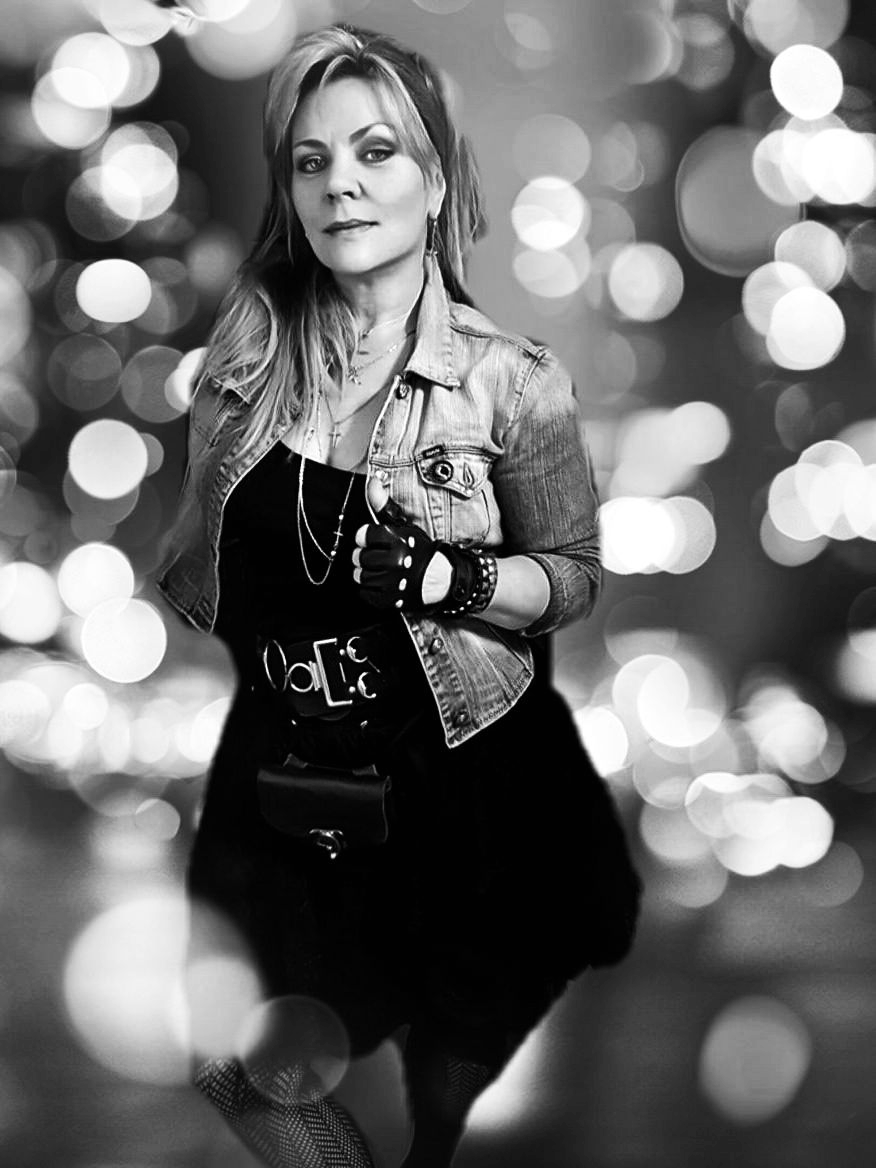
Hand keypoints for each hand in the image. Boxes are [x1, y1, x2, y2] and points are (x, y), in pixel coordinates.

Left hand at [353, 479, 451, 610]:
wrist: (440, 579)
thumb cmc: (419, 550)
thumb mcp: (404, 526)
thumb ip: (384, 505)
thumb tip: (372, 482)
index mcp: (398, 540)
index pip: (363, 535)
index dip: (365, 538)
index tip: (373, 541)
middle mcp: (395, 561)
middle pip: (359, 557)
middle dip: (365, 556)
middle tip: (378, 557)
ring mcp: (393, 582)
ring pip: (360, 575)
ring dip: (367, 573)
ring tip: (380, 570)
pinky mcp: (390, 599)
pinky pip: (365, 593)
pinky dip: (370, 589)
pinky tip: (382, 583)